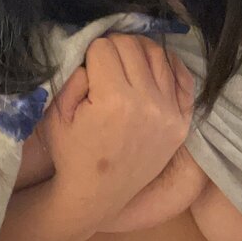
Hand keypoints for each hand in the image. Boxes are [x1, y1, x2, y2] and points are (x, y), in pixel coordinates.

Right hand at [40, 33, 196, 226]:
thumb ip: (74, 76)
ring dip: (139, 52)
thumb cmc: (71, 154)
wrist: (97, 194)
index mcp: (113, 100)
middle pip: (132, 46)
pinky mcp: (182, 122)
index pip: (104, 47)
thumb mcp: (58, 114)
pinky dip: (168, 66)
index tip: (87, 65)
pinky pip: (183, 78)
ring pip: (158, 56)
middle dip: (114, 46)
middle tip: (104, 61)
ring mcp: (169, 112)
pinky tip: (152, 67)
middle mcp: (147, 102)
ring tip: (126, 63)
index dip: (91, 52)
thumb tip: (94, 50)